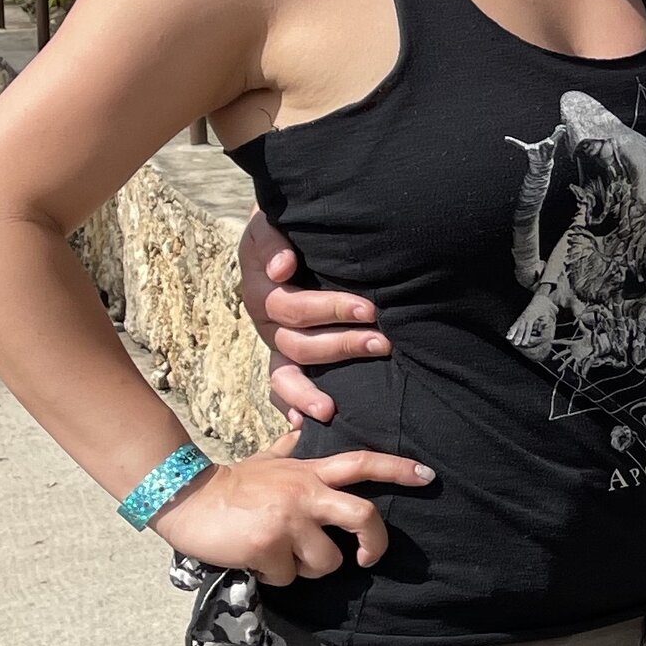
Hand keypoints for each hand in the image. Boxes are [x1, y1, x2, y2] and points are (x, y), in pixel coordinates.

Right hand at [156, 439, 432, 583]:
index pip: (362, 462)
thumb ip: (293, 445)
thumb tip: (307, 418)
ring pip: (327, 561)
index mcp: (309, 472)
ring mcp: (287, 520)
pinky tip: (257, 561)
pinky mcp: (267, 546)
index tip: (428, 476)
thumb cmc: (233, 485)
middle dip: (375, 542)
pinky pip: (288, 577)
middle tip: (368, 557)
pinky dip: (276, 577)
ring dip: (310, 569)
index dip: (398, 469)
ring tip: (286, 557)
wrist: (186, 499)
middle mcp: (305, 493)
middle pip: (363, 516)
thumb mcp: (269, 460)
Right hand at [239, 213, 389, 429]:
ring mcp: (274, 341)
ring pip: (286, 373)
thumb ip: (273, 238)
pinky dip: (290, 406)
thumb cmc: (288, 224)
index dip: (330, 310)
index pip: (293, 307)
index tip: (367, 310)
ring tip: (338, 403)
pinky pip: (280, 388)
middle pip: (299, 342)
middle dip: (342, 345)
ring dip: (314, 388)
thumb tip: (281, 269)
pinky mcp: (283, 355)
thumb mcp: (272, 221)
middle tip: (382, 343)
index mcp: (264, 287)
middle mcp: (266, 319)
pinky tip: (304, 424)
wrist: (287, 228)